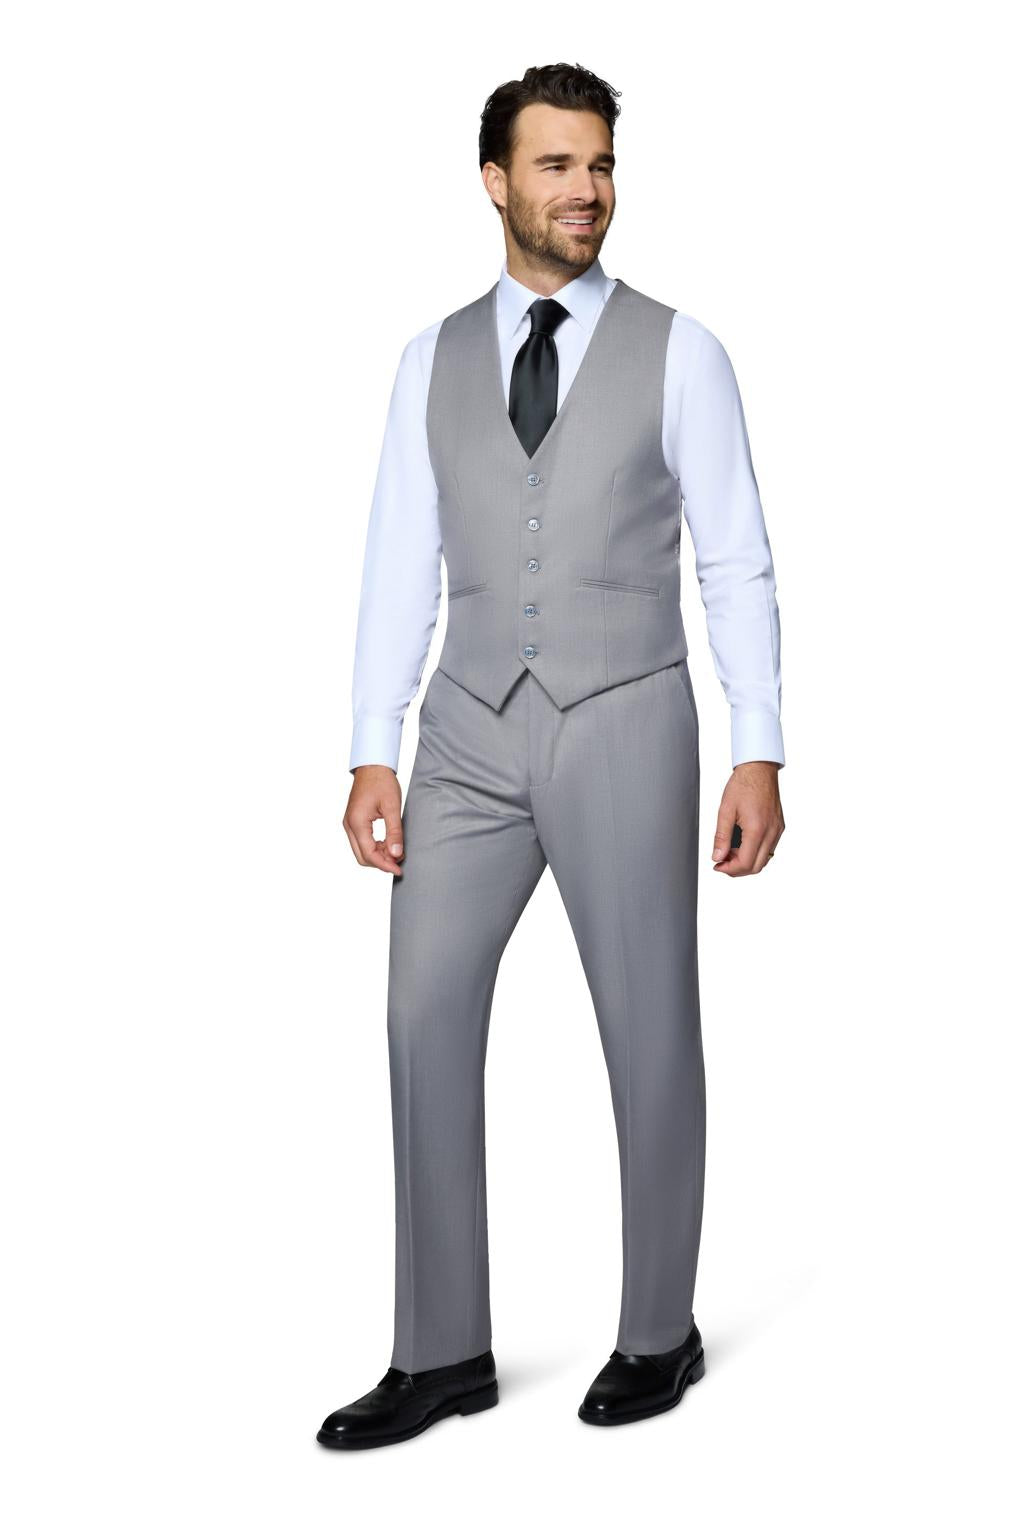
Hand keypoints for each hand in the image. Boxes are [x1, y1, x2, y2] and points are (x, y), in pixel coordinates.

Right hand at [343, 765, 404, 874]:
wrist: (372, 766)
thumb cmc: (381, 782)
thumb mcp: (392, 806)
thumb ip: (394, 832)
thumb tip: (396, 854)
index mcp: (357, 822)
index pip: (369, 854)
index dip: (384, 865)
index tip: (398, 870)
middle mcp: (349, 825)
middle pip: (362, 856)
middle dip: (381, 862)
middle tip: (399, 862)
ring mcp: (350, 824)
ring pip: (361, 851)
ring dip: (378, 855)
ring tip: (396, 851)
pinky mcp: (353, 822)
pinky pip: (361, 842)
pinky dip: (374, 847)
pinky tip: (388, 844)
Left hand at [712, 761, 783, 875]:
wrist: (759, 769)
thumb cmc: (743, 784)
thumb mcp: (725, 810)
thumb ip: (721, 837)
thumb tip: (717, 857)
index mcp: (757, 829)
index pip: (746, 863)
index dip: (730, 869)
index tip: (718, 865)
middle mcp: (771, 832)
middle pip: (757, 867)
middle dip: (737, 869)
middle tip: (722, 862)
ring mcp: (777, 830)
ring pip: (765, 860)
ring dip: (747, 862)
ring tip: (730, 853)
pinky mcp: (779, 827)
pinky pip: (769, 849)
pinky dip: (756, 853)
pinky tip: (742, 845)